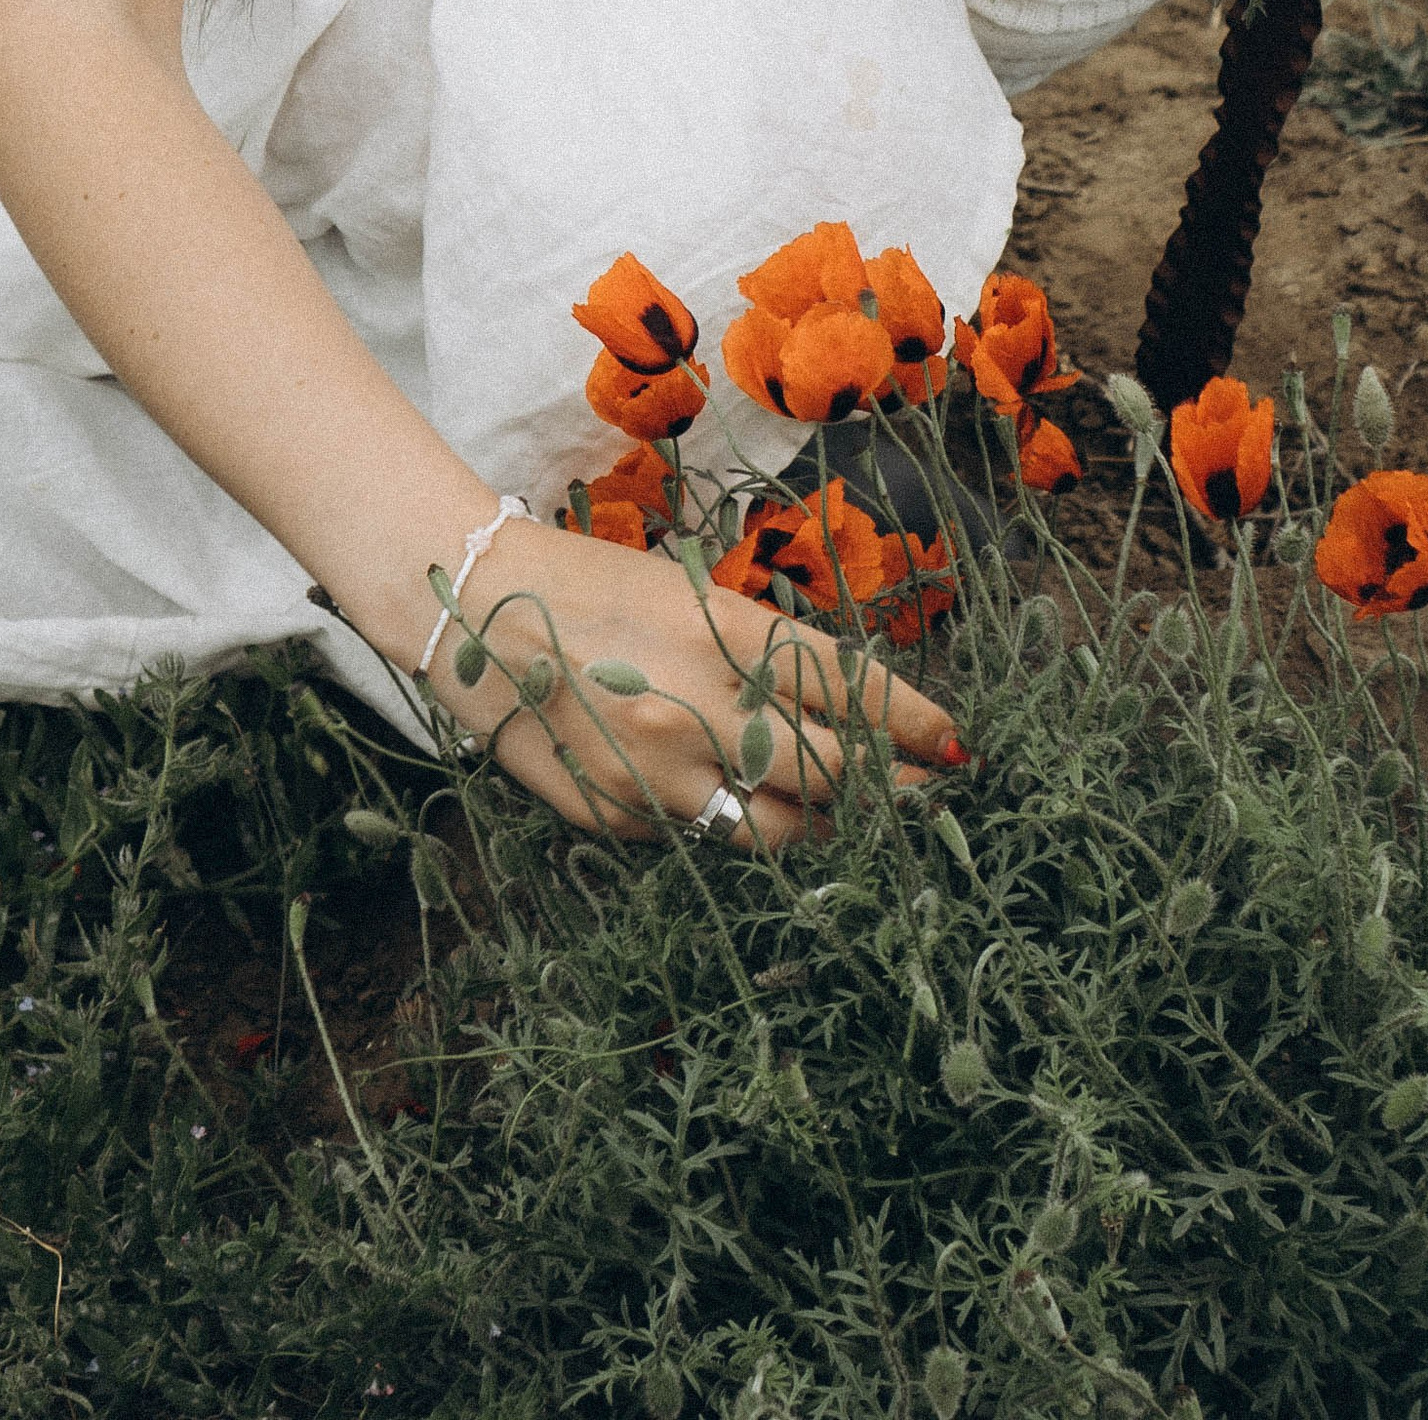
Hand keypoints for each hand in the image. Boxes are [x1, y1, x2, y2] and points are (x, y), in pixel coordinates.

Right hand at [424, 516, 963, 848]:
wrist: (473, 613)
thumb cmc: (592, 589)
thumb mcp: (691, 597)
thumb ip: (761, 652)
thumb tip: (841, 706)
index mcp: (725, 632)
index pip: (849, 688)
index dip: (912, 723)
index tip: (953, 745)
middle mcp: (700, 706)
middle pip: (830, 772)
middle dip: (888, 789)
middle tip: (921, 794)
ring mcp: (658, 772)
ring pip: (777, 831)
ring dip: (822, 828)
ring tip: (848, 820)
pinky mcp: (619, 817)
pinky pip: (700, 838)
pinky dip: (731, 826)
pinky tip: (745, 812)